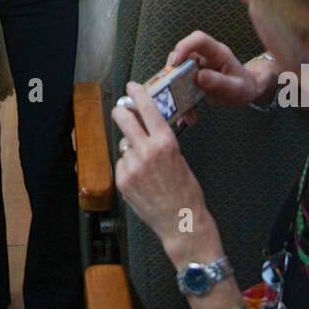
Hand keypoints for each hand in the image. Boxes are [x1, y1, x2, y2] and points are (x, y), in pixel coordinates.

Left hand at [112, 83, 215, 258]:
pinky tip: (141, 179)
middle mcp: (146, 151)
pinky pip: (121, 164)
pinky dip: (128, 168)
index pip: (146, 108)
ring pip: (123, 144)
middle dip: (122, 112)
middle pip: (123, 118)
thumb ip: (161, 140)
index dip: (137, 93)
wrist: (181, 222)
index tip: (131, 86)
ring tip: (145, 166)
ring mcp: (132, 167)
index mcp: (165, 142)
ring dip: (130, 149)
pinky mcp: (123, 181)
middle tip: (123, 111)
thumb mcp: (179, 157)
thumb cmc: (186, 191)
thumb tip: (146, 126)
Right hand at [166, 31, 268, 107]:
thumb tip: (200, 76)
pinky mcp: (191, 78)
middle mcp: (204, 57)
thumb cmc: (243, 85)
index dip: (184, 46)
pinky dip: (182, 102)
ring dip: (176, 93)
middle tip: (171, 90)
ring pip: (178, 74)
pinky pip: (181, 87)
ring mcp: (196, 67)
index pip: (199, 40)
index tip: (175, 62)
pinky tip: (186, 116)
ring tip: (185, 112)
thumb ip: (219, 81)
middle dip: (173, 74)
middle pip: (181, 57)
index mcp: (217, 53)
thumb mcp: (236, 87)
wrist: (245, 91)